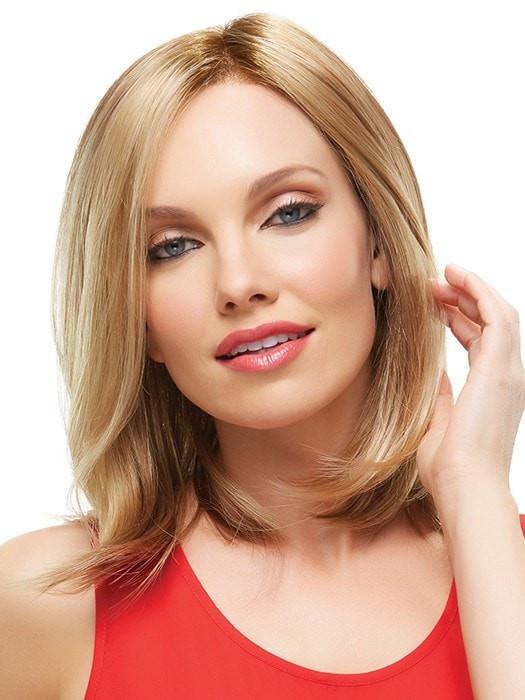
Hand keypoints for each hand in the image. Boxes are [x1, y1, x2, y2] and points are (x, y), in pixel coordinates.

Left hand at [416, 263, 524, 499]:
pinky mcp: (502, 368)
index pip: (480, 342)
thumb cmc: (449, 466)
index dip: (458, 319)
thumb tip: (431, 374)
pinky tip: (457, 278)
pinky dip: (480, 293)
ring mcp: (508, 372)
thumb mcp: (438, 421)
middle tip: (432, 285)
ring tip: (443, 274)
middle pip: (490, 323)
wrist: (463, 486)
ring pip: (498, 314)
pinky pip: (498, 317)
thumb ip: (441, 394)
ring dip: (471, 290)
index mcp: (492, 390)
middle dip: (462, 299)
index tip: (433, 305)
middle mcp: (507, 377)